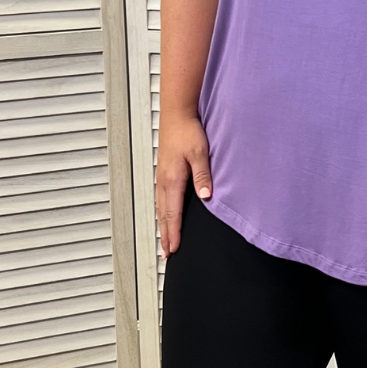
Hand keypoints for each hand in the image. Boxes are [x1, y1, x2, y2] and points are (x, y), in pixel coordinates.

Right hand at [156, 114, 212, 257]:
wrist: (177, 114)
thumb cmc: (188, 131)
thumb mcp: (200, 152)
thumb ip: (203, 175)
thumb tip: (206, 197)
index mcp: (172, 180)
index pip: (173, 213)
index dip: (174, 232)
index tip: (174, 248)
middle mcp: (164, 181)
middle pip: (164, 215)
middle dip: (166, 235)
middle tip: (168, 253)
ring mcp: (162, 177)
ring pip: (160, 208)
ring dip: (163, 225)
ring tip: (165, 241)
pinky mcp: (164, 172)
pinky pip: (161, 199)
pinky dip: (162, 212)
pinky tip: (165, 216)